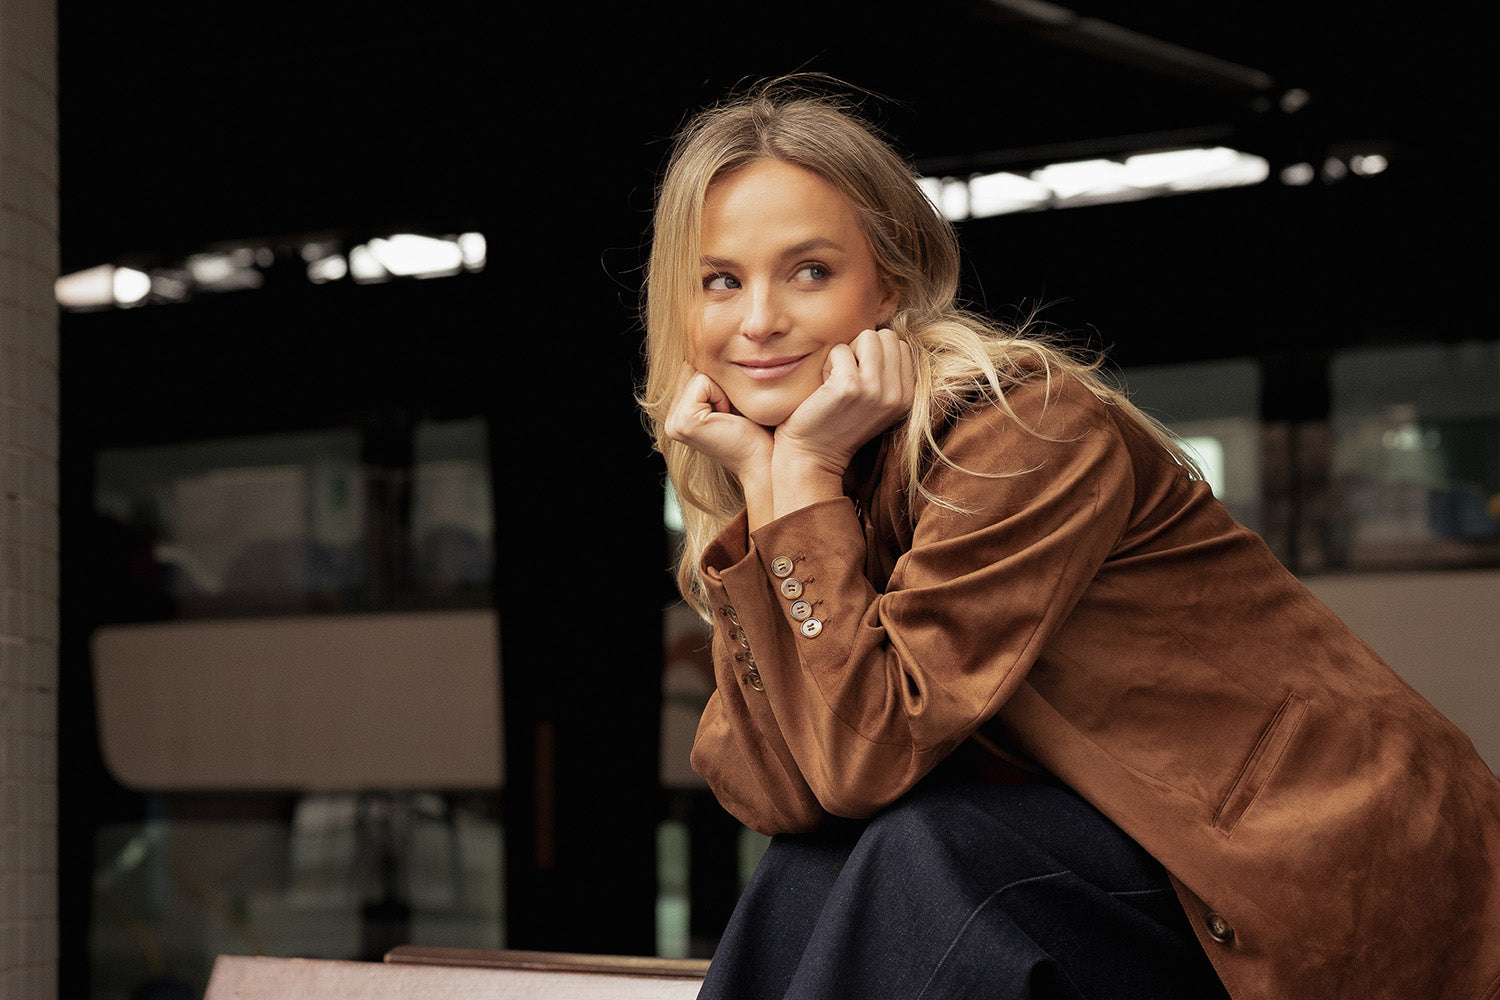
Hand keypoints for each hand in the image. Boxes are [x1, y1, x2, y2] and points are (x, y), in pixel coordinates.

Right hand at [663, 363, 773, 487]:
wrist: (764, 457)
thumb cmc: (755, 428)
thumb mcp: (729, 397)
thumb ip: (712, 377)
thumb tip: (705, 342)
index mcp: (678, 414)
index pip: (692, 370)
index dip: (717, 380)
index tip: (730, 409)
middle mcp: (671, 419)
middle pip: (692, 369)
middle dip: (717, 382)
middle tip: (731, 412)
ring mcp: (673, 422)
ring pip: (697, 373)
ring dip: (721, 389)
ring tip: (729, 415)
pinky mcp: (684, 421)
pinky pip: (702, 382)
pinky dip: (721, 395)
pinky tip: (727, 417)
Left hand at [775, 328, 914, 477]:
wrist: (813, 456)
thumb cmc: (838, 422)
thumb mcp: (876, 401)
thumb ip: (887, 373)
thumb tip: (883, 334)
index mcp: (907, 396)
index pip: (899, 345)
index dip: (874, 354)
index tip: (860, 380)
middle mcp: (897, 393)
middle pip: (885, 336)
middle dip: (862, 349)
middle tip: (846, 377)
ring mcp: (875, 389)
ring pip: (867, 336)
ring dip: (846, 353)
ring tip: (836, 379)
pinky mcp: (850, 386)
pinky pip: (839, 349)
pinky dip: (827, 362)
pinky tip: (824, 387)